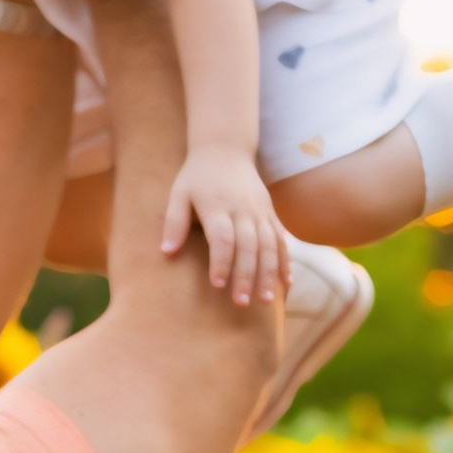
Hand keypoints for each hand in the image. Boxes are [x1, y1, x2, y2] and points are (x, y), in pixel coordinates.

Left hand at [161, 143, 289, 305]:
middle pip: (248, 246)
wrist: (226, 149)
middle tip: (241, 302)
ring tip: (265, 300)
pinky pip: (281, 240)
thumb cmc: (197, 177)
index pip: (222, 238)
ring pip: (269, 246)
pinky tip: (285, 284)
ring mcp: (260, 212)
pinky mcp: (270, 213)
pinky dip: (285, 262)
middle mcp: (242, 209)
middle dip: (246, 275)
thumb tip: (166, 252)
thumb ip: (173, 222)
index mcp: (217, 206)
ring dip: (268, 274)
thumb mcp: (178, 193)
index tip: (217, 285)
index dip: (221, 261)